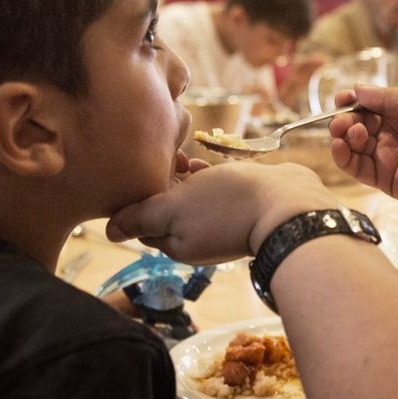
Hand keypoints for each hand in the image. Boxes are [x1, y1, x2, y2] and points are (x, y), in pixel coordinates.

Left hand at [106, 162, 339, 263]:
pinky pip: (214, 192)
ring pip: (189, 198)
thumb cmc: (226, 206)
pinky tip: (206, 162)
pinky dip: (205, 177)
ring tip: (184, 155)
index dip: (138, 195)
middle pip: (165, 209)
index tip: (141, 169)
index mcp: (175, 243)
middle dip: (160, 184)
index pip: (143, 221)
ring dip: (183, 177)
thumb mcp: (173, 209)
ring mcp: (220, 224)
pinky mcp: (241, 207)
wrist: (288, 206)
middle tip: (163, 157)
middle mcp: (196, 238)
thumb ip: (139, 218)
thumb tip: (109, 232)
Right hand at [329, 85, 397, 214]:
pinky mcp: (383, 179)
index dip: (352, 100)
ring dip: (341, 135)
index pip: (368, 104)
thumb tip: (357, 89)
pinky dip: (342, 156)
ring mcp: (386, 156)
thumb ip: (387, 97)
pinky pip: (356, 167)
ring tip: (347, 131)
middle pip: (356, 123)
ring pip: (351, 145)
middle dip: (344, 118)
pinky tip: (339, 146)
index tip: (342, 98)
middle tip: (343, 118)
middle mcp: (392, 133)